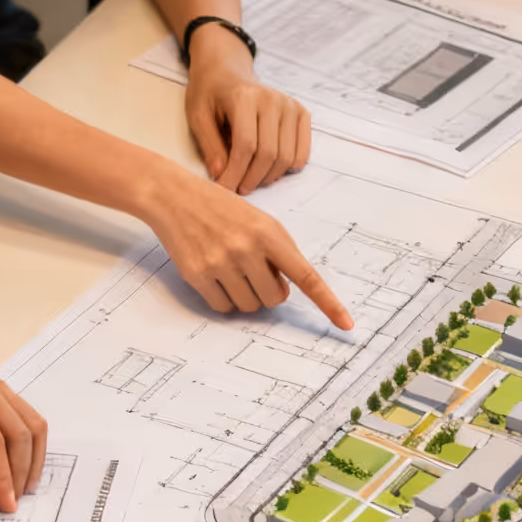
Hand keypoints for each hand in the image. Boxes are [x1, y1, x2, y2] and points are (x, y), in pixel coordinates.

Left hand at [0, 357, 45, 512]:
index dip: (3, 476)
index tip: (7, 506)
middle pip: (19, 430)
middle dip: (21, 470)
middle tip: (14, 501)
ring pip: (29, 421)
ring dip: (31, 457)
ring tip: (21, 486)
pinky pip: (22, 416)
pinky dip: (24, 443)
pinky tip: (15, 465)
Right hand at [143, 166, 352, 328]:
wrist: (174, 196)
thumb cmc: (221, 208)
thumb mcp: (259, 219)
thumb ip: (279, 250)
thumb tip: (290, 288)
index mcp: (269, 233)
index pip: (306, 276)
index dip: (328, 303)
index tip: (346, 325)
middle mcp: (247, 249)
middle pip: (275, 299)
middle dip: (268, 291)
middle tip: (254, 271)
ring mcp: (221, 263)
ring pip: (249, 306)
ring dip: (245, 296)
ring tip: (230, 268)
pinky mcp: (198, 275)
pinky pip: (223, 307)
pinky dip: (223, 299)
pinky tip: (214, 275)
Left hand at [185, 27, 310, 195]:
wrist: (227, 71)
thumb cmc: (209, 92)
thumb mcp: (197, 116)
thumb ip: (209, 146)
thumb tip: (222, 175)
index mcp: (244, 97)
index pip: (246, 146)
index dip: (235, 174)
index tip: (224, 189)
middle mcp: (273, 99)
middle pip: (269, 154)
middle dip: (251, 179)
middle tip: (236, 189)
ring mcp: (290, 105)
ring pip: (286, 157)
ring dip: (267, 177)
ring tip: (249, 180)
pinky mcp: (300, 112)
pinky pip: (301, 153)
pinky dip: (287, 168)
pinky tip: (268, 170)